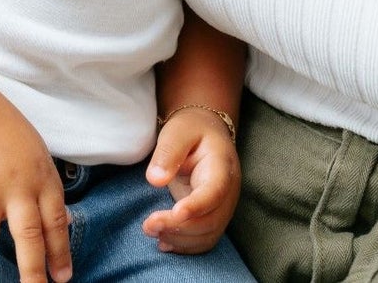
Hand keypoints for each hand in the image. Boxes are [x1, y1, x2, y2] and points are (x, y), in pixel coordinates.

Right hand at [0, 98, 71, 282]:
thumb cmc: (6, 133)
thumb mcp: (37, 155)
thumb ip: (46, 190)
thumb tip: (64, 222)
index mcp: (42, 177)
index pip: (55, 221)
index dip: (60, 251)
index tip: (63, 278)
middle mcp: (17, 187)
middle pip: (28, 237)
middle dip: (34, 271)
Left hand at [142, 107, 241, 254]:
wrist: (205, 134)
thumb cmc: (190, 131)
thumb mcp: (178, 131)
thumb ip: (167, 152)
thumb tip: (155, 180)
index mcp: (222, 164)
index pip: (215, 190)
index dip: (197, 205)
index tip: (175, 212)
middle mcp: (229, 190)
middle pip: (212, 219)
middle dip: (180, 227)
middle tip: (148, 224)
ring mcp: (223, 207)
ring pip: (208, 235)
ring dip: (179, 239)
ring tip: (151, 229)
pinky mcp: (214, 218)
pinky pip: (204, 241)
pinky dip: (184, 247)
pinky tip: (163, 242)